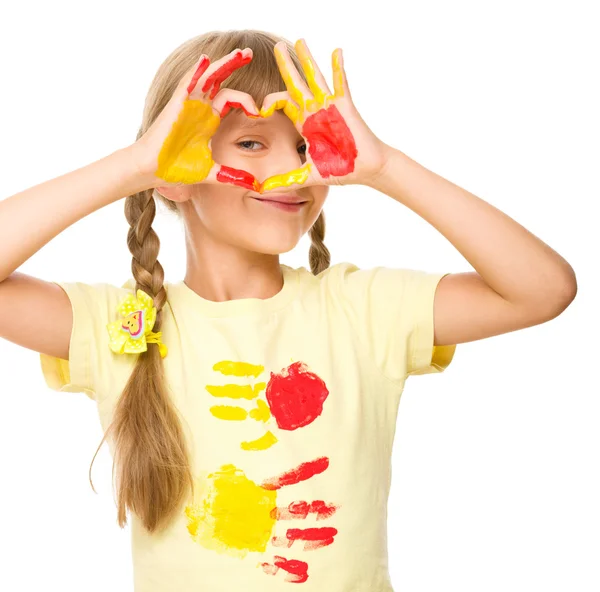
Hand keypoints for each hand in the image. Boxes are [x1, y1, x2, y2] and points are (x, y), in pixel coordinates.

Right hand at [132, 47, 260, 187]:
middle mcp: (200, 108)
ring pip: (206, 76)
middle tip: (250, 53)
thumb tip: (256, 186)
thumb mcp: (212, 173)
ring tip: (238, 53)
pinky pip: (187, 83)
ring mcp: (188, 104)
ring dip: (222, 64)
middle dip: (234, 65)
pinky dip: (196, 71)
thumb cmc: (176, 169)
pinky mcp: (177, 105)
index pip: (232, 99)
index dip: (247, 101)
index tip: (259, 112)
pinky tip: (205, 60)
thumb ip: (233, 176)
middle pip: (219, 79)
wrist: (153, 171)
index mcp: (209, 119)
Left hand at [257, 39, 389, 192]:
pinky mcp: (345, 106)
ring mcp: (330, 106)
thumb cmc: (340, 169)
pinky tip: (336, 51)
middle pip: (296, 84)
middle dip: (286, 66)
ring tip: (299, 40)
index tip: (260, 110)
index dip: (270, 102)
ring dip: (307, 60)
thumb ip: (285, 180)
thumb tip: (262, 190)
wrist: (365, 169)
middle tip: (277, 48)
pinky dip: (338, 68)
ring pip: (315, 78)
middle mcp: (314, 111)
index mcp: (304, 124)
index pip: (283, 104)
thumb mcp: (307, 175)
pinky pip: (340, 83)